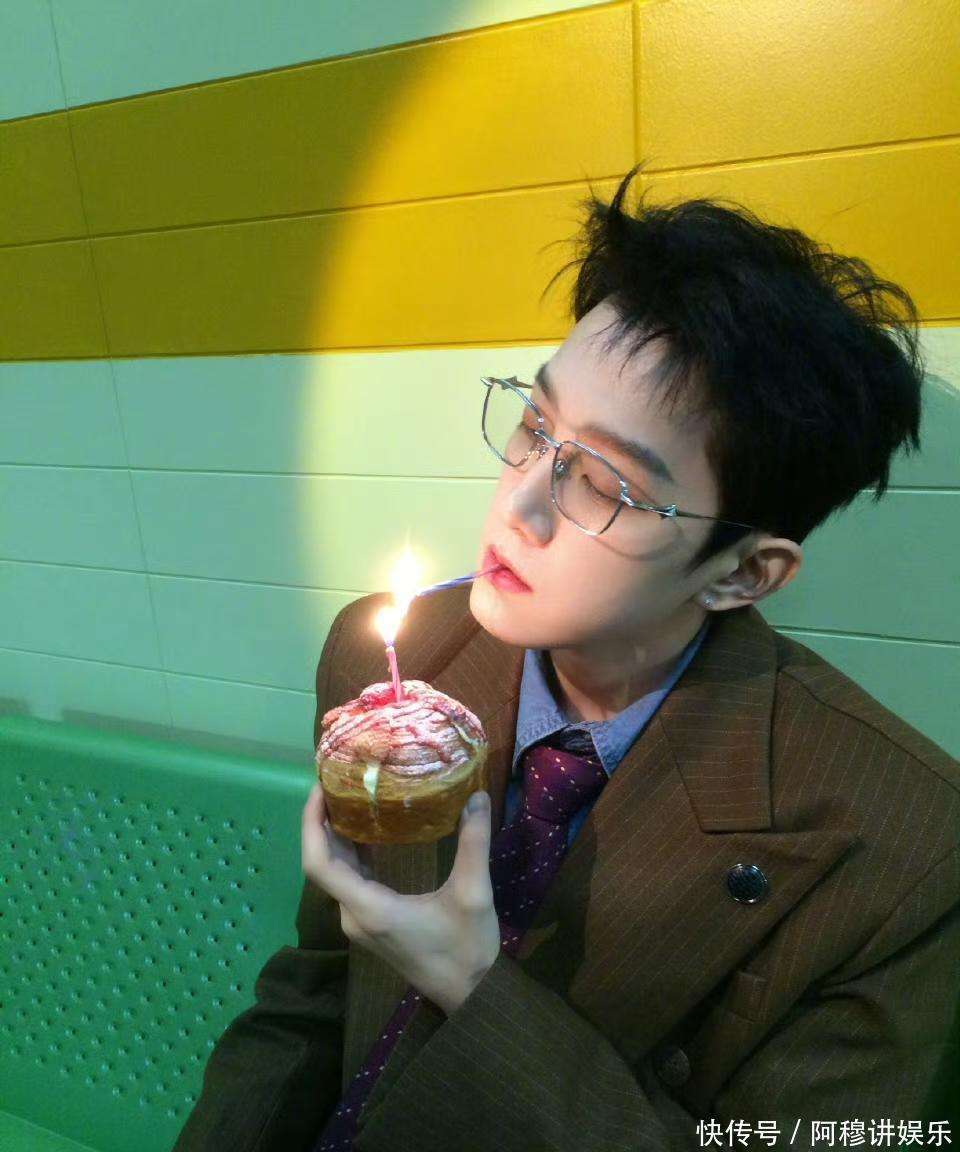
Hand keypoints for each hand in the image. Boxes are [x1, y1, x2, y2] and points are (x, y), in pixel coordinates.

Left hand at [301, 782, 501, 1015]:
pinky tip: (367, 826)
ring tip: (348, 794)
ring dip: (335, 835)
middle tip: (336, 780)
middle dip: (322, 821)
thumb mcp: (474, 895)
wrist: (470, 994)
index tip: (318, 789)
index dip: (311, 824)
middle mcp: (355, 914)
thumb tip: (477, 796)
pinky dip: (351, 851)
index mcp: (370, 908)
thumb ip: (474, 845)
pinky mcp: (371, 920)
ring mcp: (360, 920)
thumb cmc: (467, 949)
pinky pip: (349, 880)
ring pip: (335, 872)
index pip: (319, 864)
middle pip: (323, 863)